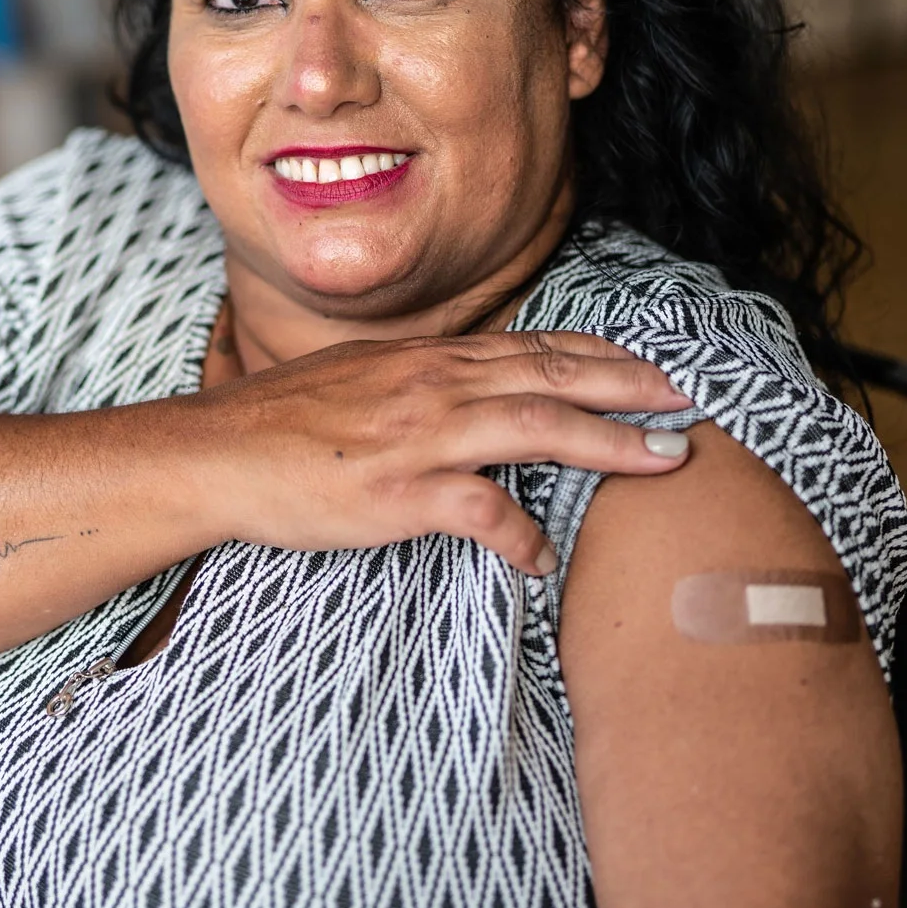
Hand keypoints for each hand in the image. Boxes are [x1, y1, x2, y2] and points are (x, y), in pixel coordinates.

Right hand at [181, 331, 692, 573]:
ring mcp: (418, 437)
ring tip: (663, 461)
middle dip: (632, 388)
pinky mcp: (397, 492)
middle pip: (553, 376)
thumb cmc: (281, 424)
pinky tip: (545, 560)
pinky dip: (522, 536)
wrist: (215, 454)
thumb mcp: (362, 379)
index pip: (535, 347)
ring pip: (535, 428)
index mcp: (428, 360)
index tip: (653, 367)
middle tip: (691, 402)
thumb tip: (472, 390)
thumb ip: (423, 381)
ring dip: (609, 444)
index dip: (603, 357)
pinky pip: (481, 512)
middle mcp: (433, 386)